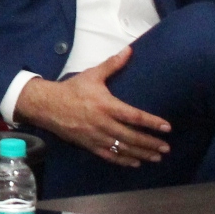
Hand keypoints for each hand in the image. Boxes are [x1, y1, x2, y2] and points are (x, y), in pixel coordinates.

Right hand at [12, 48, 170, 165]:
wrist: (47, 105)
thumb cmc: (72, 89)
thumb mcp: (92, 75)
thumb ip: (112, 64)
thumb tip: (129, 50)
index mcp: (106, 105)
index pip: (134, 116)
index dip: (151, 122)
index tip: (167, 128)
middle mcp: (103, 123)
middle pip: (131, 137)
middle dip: (150, 143)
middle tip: (166, 148)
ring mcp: (96, 136)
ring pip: (122, 148)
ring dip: (141, 154)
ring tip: (156, 157)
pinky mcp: (89, 145)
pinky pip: (109, 155)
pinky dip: (123, 161)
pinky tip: (135, 163)